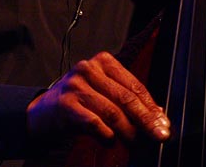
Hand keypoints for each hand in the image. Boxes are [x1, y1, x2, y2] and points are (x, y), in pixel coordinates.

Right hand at [26, 51, 169, 144]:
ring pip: (112, 112)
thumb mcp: (102, 92)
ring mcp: (76, 86)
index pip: (134, 84)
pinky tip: (112, 141)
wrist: (42, 112)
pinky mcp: (66, 105)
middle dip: (146, 120)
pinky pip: (94, 123)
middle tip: (159, 135)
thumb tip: (157, 115)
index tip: (163, 123)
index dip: (151, 106)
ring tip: (137, 143)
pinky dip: (107, 135)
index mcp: (103, 61)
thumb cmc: (78, 101)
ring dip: (129, 132)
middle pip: (125, 97)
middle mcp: (89, 69)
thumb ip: (126, 98)